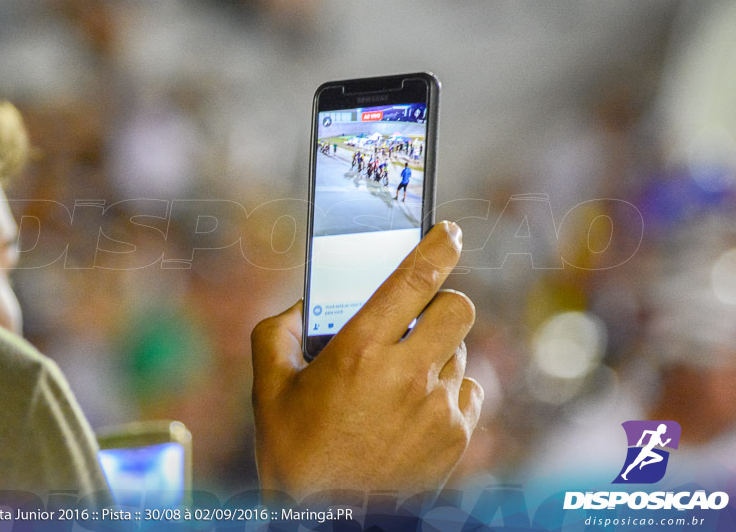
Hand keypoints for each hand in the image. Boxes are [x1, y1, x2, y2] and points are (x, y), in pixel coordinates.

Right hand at [251, 221, 482, 495]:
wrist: (328, 519)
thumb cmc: (294, 453)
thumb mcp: (267, 387)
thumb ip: (278, 332)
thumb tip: (303, 306)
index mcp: (358, 350)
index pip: (415, 279)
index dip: (439, 245)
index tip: (451, 231)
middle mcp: (406, 374)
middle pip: (459, 309)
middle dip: (443, 303)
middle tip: (418, 319)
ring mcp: (437, 408)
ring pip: (462, 351)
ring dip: (439, 352)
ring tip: (404, 376)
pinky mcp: (455, 438)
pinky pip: (468, 392)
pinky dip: (447, 391)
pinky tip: (416, 407)